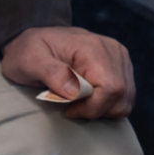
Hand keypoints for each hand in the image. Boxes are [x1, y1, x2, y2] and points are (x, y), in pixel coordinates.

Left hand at [1, 26, 134, 119]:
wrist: (34, 43)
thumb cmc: (28, 52)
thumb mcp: (30, 61)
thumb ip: (52, 73)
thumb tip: (74, 92)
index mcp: (93, 49)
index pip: (111, 88)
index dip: (91, 108)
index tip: (68, 110)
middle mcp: (113, 52)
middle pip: (121, 96)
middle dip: (95, 111)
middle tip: (71, 108)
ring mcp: (119, 60)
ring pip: (125, 100)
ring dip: (102, 110)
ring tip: (78, 104)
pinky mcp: (120, 69)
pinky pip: (124, 97)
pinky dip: (107, 107)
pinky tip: (87, 102)